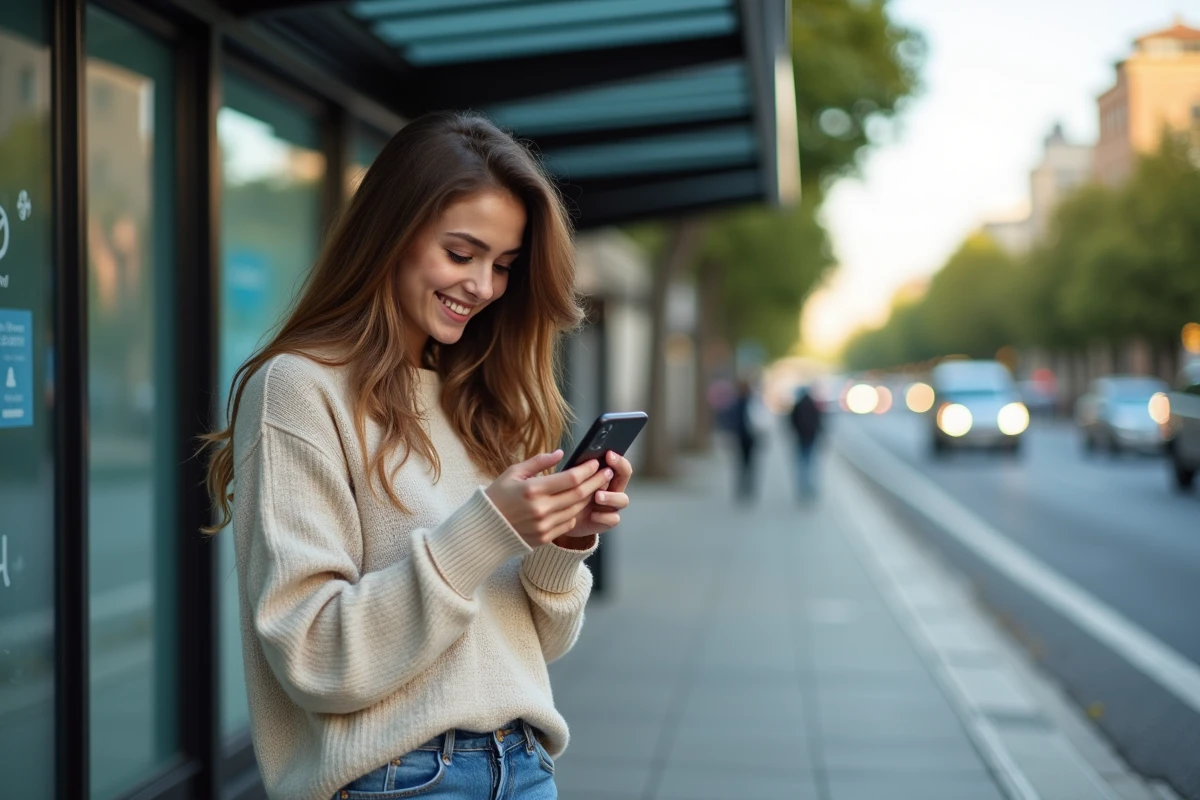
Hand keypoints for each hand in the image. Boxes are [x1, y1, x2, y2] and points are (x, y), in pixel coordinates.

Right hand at [485, 450, 613, 548]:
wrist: (484, 529)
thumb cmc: (498, 496)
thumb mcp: (513, 473)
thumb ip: (538, 462)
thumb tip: (560, 452)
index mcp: (532, 490)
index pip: (570, 479)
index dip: (587, 470)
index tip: (596, 463)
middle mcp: (540, 509)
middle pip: (579, 494)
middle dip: (596, 482)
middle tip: (606, 472)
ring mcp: (544, 526)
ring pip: (577, 509)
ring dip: (589, 497)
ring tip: (596, 486)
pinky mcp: (545, 538)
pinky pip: (568, 523)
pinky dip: (576, 512)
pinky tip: (579, 503)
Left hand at [556, 450, 632, 544]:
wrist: (562, 519)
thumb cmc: (566, 494)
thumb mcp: (568, 480)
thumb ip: (574, 470)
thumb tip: (567, 457)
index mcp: (605, 475)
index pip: (618, 463)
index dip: (617, 459)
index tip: (608, 454)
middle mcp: (612, 488)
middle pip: (625, 475)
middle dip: (619, 469)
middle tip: (606, 471)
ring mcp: (612, 505)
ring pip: (623, 500)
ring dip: (611, 497)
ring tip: (597, 496)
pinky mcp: (607, 521)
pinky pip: (614, 519)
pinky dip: (604, 516)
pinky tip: (592, 515)